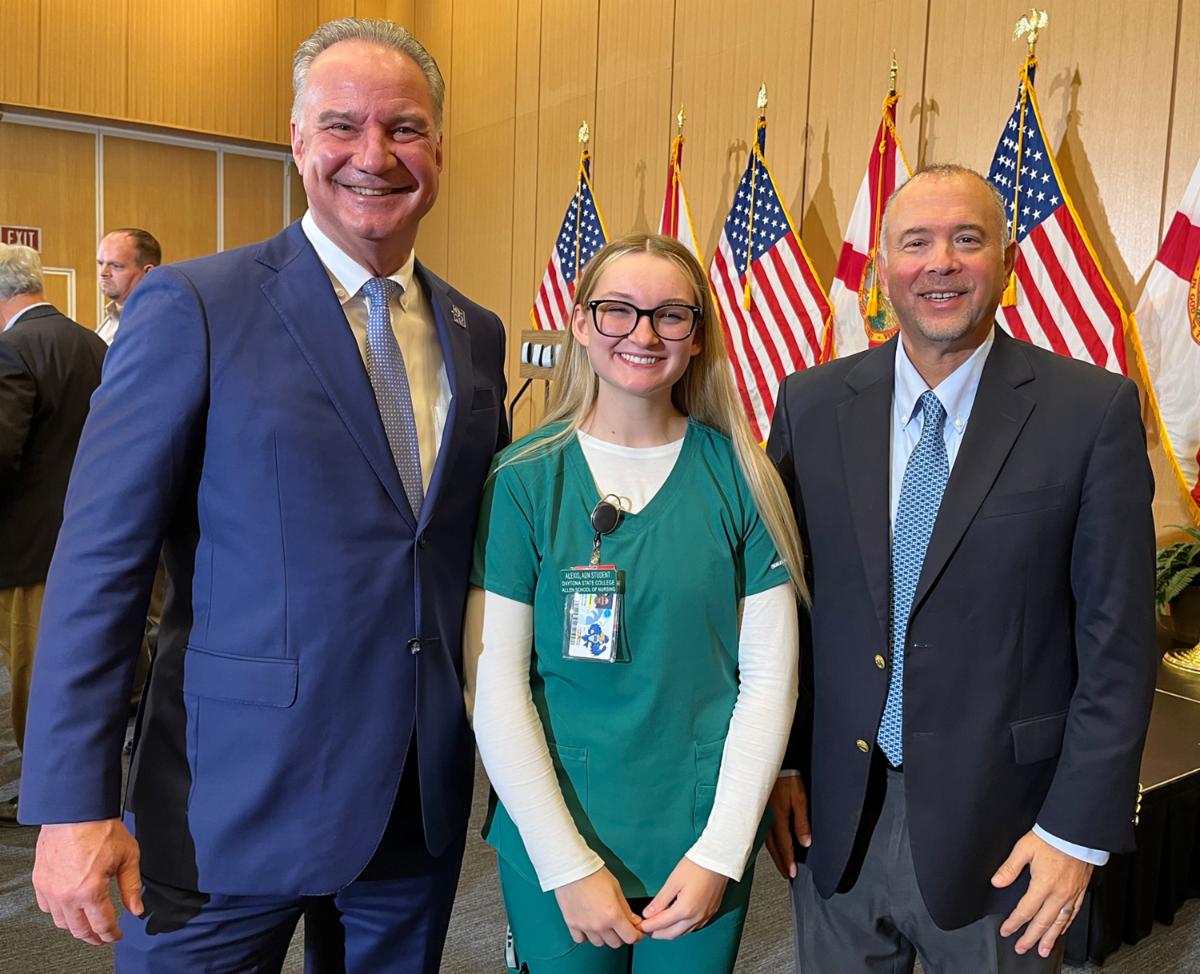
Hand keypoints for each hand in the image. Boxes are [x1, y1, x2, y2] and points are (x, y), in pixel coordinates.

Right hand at [32, 819, 143, 944]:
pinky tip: (69, 908)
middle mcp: (67, 895)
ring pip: (62, 922)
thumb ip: (132, 887)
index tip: (117, 936)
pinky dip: (59, 912)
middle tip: (104, 937)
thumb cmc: (100, 828)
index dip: (112, 934)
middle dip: (95, 937)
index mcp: (90, 891)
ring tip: (88, 924)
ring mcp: (50, 890)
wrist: (75, 811)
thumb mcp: (128, 857)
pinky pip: (46, 907)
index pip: (102, 925)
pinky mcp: (40, 881)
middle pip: (80, 930)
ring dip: (76, 927)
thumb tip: (137, 908)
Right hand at [553, 866, 642, 948]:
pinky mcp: (572, 924)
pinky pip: (581, 939)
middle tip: (621, 926)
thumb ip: (626, 909)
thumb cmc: (593, 874)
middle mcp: (599, 925)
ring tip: (603, 924)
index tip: (636, 932)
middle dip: (621, 935)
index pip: (630, 937)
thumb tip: (633, 921)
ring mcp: (584, 926)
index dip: (636, 935)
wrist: (573, 869)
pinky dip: (586, 936)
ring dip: (604, 936)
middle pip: (615, 943)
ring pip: (599, 943)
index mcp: (613, 915)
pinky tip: (589, 927)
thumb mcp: (617, 889)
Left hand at [640, 856, 728, 939]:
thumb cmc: (696, 866)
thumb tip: (648, 913)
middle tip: (646, 929)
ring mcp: (704, 917)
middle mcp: (696, 917)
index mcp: (685, 909)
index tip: (640, 926)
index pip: (661, 924)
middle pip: (672, 934)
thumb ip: (660, 900)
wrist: (718, 860)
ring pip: (683, 932)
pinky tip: (675, 921)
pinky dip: (681, 928)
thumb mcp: (673, 881)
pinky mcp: (710, 913)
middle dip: (657, 933)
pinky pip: (693, 928)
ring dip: (669, 932)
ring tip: (658, 925)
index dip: (648, 926)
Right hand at [765, 774, 810, 879]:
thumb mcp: (798, 798)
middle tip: (785, 874)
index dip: (788, 861)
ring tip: (779, 862)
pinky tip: (769, 843)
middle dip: (780, 861)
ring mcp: (760, 815)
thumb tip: (805, 841)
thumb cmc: (784, 775)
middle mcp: (766, 820)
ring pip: (766, 840)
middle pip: (773, 847)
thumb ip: (801, 821)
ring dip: (774, 853)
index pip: (784, 845)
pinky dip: (767, 841)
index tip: (792, 874)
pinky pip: (762, 831)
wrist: (766, 760)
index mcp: (778, 819)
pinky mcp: (757, 810)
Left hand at [992, 831, 1091, 957]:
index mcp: (1043, 884)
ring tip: (1043, 949)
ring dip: (1050, 938)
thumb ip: (1009, 867)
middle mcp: (1059, 893)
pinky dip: (1066, 925)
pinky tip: (1062, 930)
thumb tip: (997, 881)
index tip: (1006, 931)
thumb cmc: (1052, 838)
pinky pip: (1073, 914)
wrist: (1076, 833)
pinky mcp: (1080, 891)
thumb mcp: (1024, 849)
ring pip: (1060, 922)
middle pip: (1043, 922)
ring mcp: (1071, 894)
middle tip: (1022, 948)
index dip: (1014, 923)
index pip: (1025, 910)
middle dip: (1031, 938)